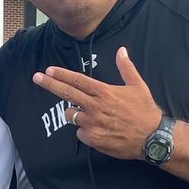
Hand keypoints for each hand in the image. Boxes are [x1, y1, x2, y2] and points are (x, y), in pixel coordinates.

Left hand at [31, 47, 161, 159]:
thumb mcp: (138, 86)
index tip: (48, 70)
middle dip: (49, 84)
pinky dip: (85, 131)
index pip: (77, 80)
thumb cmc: (145, 110)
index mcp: (104, 92)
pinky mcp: (93, 138)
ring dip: (73, 113)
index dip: (61, 75)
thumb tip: (121, 50)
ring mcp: (92, 123)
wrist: (151, 137)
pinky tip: (99, 130)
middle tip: (36, 78)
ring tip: (88, 115)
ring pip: (71, 115)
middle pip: (67, 93)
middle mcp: (95, 106)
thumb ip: (126, 68)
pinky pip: (80, 132)